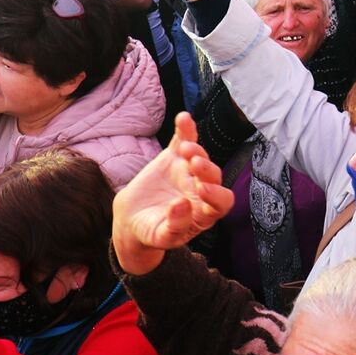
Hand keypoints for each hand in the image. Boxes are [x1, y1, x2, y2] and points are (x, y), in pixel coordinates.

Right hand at [111, 113, 233, 275]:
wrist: (132, 217)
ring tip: (185, 149)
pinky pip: (183, 140)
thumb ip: (174, 226)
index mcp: (204, 212)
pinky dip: (185, 129)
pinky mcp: (174, 157)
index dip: (217, 195)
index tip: (201, 190)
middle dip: (206, 169)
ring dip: (196, 150)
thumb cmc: (152, 231)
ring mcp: (188, 171)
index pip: (222, 202)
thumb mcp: (161, 236)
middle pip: (213, 176)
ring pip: (200, 156)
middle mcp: (201, 189)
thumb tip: (182, 205)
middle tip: (195, 165)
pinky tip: (183, 118)